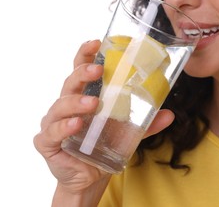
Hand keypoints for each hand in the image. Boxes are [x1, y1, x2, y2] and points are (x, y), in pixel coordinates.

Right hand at [33, 40, 173, 197]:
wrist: (90, 177)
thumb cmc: (103, 145)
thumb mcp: (127, 132)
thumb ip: (146, 123)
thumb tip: (169, 114)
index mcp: (84, 95)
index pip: (81, 69)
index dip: (86, 54)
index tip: (96, 43)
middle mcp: (67, 105)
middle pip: (70, 82)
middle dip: (83, 73)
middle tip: (98, 70)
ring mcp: (54, 122)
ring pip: (60, 105)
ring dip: (76, 102)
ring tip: (93, 103)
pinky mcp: (48, 142)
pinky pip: (52, 132)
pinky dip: (64, 127)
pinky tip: (77, 124)